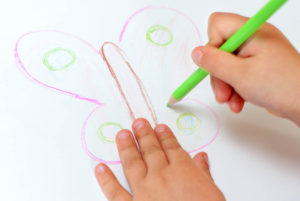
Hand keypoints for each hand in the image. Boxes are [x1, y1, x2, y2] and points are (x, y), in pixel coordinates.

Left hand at [95, 118, 225, 200]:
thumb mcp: (212, 192)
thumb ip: (203, 172)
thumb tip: (201, 157)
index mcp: (182, 170)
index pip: (171, 147)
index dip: (165, 136)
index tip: (159, 127)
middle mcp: (161, 176)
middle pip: (151, 150)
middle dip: (144, 135)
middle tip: (138, 123)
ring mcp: (144, 191)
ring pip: (133, 163)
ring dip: (127, 148)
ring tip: (122, 135)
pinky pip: (115, 193)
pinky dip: (106, 180)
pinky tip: (100, 168)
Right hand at [192, 12, 299, 125]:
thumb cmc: (282, 86)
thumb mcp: (240, 75)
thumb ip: (214, 63)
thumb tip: (196, 53)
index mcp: (251, 32)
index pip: (217, 24)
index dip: (211, 45)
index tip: (215, 65)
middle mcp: (254, 39)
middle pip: (220, 49)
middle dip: (218, 74)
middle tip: (222, 93)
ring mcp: (257, 54)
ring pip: (226, 65)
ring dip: (226, 85)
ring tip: (232, 101)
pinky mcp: (259, 67)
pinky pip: (237, 74)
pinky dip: (235, 89)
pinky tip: (239, 102)